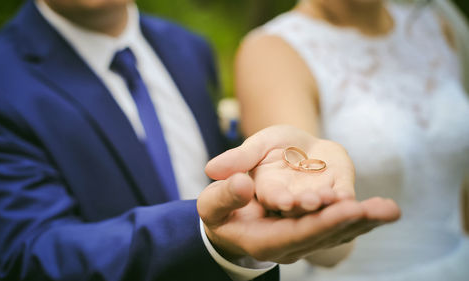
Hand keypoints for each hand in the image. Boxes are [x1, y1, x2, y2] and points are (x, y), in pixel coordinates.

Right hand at [198, 125, 400, 262]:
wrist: (234, 219)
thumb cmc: (221, 210)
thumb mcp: (212, 203)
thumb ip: (224, 194)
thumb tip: (241, 182)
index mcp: (265, 240)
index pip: (296, 233)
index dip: (319, 221)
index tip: (341, 207)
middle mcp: (290, 245)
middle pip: (324, 234)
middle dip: (349, 221)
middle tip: (377, 209)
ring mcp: (306, 240)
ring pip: (339, 234)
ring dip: (364, 222)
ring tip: (389, 210)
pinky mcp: (317, 230)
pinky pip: (343, 228)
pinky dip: (364, 220)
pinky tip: (384, 211)